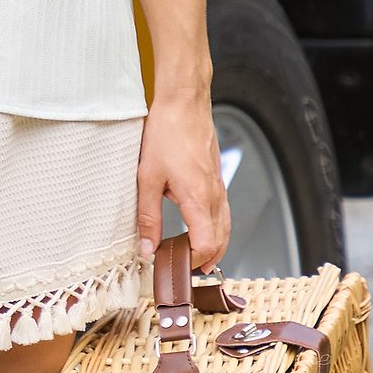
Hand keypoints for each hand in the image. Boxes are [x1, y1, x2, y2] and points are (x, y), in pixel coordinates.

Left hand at [137, 94, 229, 271]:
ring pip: (225, 227)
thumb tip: (147, 247)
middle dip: (206, 260)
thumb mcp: (147, 176)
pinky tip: (201, 225)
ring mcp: (218, 185)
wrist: (184, 102)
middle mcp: (214, 195)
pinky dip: (216, 227)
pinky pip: (222, 210)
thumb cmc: (167, 132)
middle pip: (221, 242)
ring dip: (214, 246)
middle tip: (186, 271)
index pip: (206, 246)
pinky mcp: (216, 176)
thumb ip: (148, 216)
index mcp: (199, 199)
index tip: (173, 266)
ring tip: (195, 258)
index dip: (191, 262)